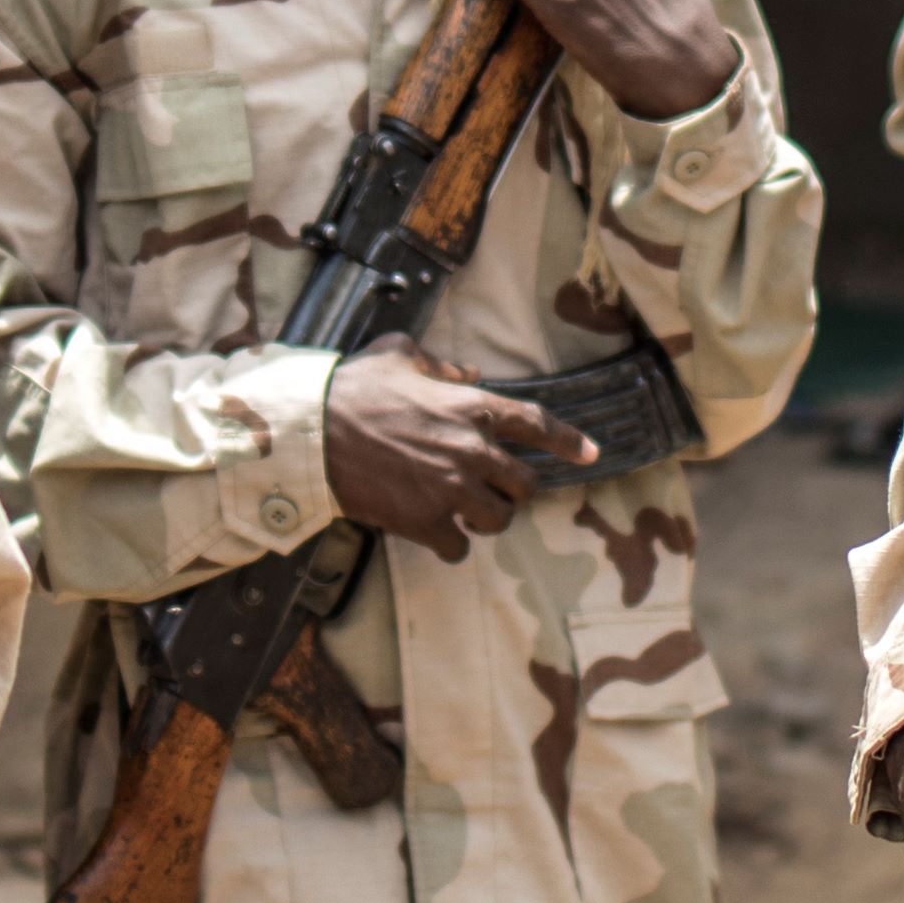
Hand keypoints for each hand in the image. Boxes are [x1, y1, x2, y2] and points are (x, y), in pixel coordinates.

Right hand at [324, 343, 584, 549]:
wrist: (312, 435)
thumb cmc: (352, 389)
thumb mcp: (399, 354)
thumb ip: (440, 364)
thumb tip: (467, 372)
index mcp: (471, 407)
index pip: (538, 425)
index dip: (569, 441)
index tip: (591, 454)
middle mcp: (471, 450)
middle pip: (525, 484)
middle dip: (514, 488)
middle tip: (494, 488)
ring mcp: (451, 489)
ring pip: (499, 520)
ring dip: (487, 517)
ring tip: (466, 512)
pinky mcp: (426, 522)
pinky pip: (459, 548)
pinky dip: (452, 544)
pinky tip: (436, 534)